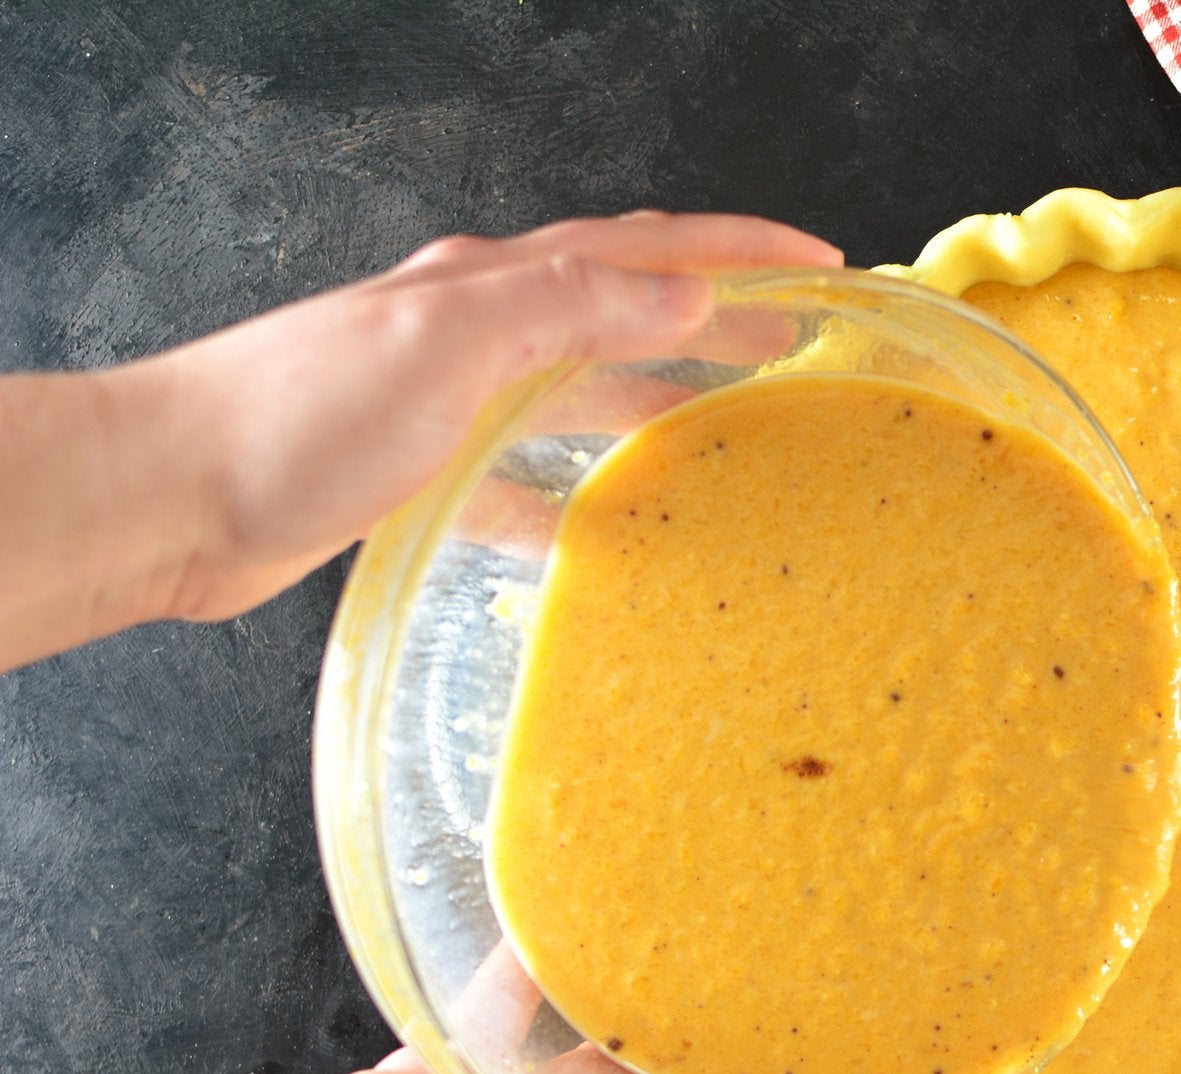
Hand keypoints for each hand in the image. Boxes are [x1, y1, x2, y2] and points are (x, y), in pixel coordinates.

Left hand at [0, 211, 840, 668]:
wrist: (167, 494)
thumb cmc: (292, 416)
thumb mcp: (448, 343)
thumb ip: (570, 308)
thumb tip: (686, 290)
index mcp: (492, 283)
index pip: (643, 249)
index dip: (739, 252)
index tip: (822, 264)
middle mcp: (475, 328)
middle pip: (623, 309)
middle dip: (716, 315)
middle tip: (798, 339)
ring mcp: (446, 398)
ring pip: (580, 389)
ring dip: (657, 397)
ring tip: (728, 423)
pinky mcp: (417, 471)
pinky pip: (521, 477)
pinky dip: (574, 493)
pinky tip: (602, 527)